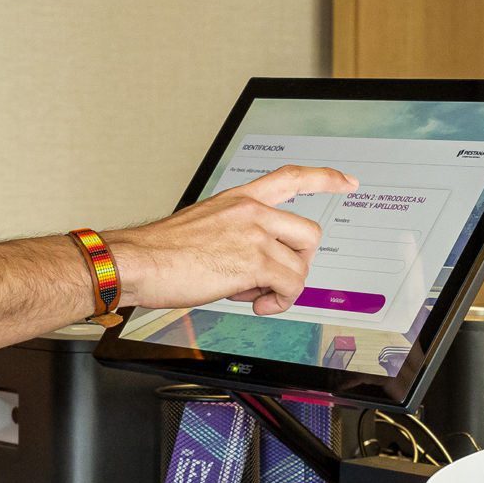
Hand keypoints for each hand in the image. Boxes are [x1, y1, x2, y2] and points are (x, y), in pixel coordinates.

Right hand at [108, 164, 354, 313]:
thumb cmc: (159, 252)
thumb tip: (257, 267)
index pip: (291, 177)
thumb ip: (236, 236)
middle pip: (309, 233)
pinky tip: (257, 305)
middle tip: (275, 279)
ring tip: (255, 295)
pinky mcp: (253, 262)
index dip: (325, 178)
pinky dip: (278, 303)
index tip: (347, 181)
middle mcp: (251, 211)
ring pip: (300, 266)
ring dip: (284, 288)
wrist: (136, 261)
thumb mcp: (203, 227)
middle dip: (299, 262)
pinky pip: (289, 287)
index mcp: (238, 199)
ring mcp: (254, 234)